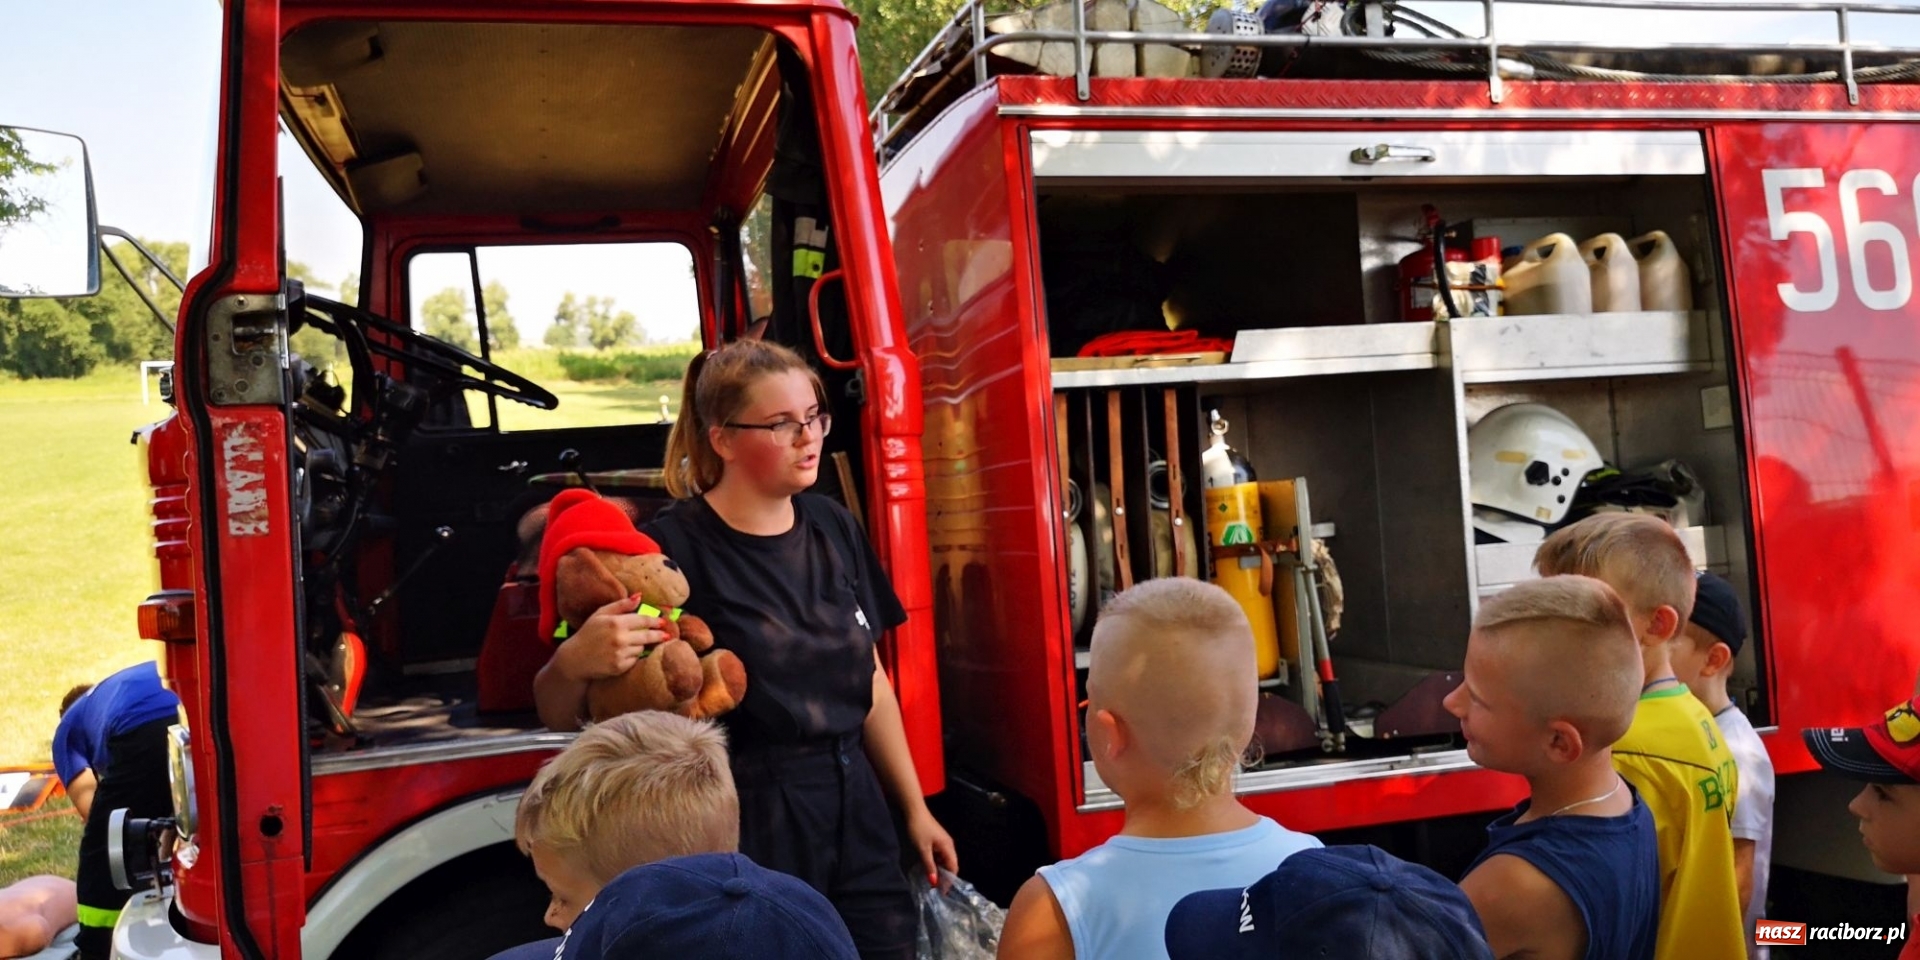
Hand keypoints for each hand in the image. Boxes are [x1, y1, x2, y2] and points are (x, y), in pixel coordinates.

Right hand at [553, 598, 669, 680]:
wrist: (574, 659)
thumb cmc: (588, 634)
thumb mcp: (600, 614)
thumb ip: (620, 605)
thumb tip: (639, 596)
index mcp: (615, 623)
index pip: (642, 620)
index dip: (654, 621)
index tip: (663, 622)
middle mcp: (619, 638)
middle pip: (647, 635)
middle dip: (658, 635)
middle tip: (666, 635)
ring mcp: (620, 654)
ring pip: (641, 648)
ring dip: (640, 645)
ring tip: (631, 644)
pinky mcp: (619, 667)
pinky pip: (634, 660)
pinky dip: (632, 657)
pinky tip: (624, 654)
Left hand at [906, 807, 958, 887]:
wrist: (914, 811)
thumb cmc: (919, 829)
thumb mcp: (923, 849)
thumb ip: (929, 865)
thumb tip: (934, 882)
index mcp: (948, 847)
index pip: (953, 868)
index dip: (949, 880)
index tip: (942, 892)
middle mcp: (948, 845)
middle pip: (950, 865)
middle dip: (945, 877)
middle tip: (937, 889)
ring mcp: (943, 843)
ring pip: (944, 861)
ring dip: (940, 871)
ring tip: (933, 882)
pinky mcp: (937, 841)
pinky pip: (939, 856)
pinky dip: (936, 864)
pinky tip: (929, 869)